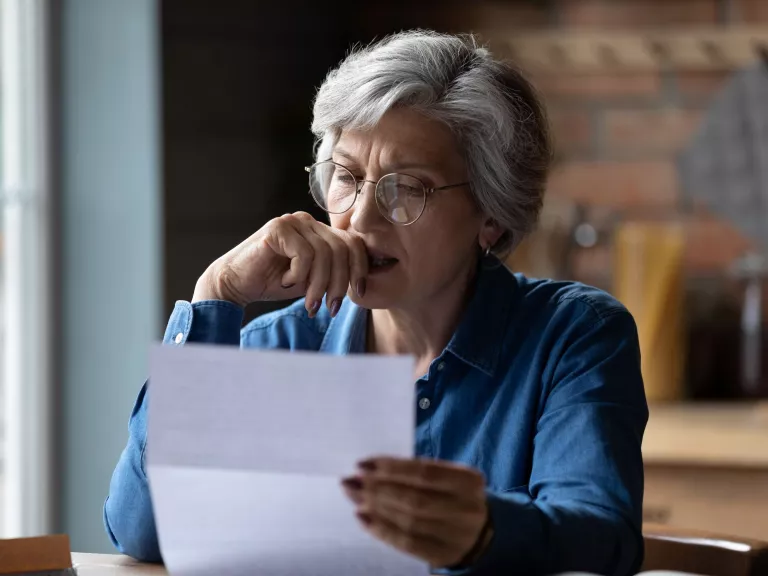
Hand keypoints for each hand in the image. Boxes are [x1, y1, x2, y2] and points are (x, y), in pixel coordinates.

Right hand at [192, 212, 367, 315]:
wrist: (235, 284)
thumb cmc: (274, 282)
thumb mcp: (313, 280)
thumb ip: (335, 274)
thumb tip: (364, 283)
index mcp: (320, 231)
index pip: (353, 243)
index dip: (360, 269)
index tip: (359, 294)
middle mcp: (308, 221)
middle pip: (342, 249)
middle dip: (339, 283)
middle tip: (329, 307)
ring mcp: (293, 222)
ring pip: (324, 254)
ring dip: (319, 284)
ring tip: (309, 303)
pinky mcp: (277, 228)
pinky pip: (304, 254)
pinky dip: (299, 275)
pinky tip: (285, 281)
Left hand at [342, 457, 491, 567]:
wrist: (480, 533)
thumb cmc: (453, 496)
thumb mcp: (447, 478)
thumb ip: (416, 472)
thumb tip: (369, 469)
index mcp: (468, 481)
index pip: (424, 471)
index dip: (390, 467)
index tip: (362, 464)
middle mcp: (466, 508)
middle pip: (414, 498)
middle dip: (377, 488)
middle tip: (351, 481)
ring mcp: (456, 535)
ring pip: (408, 521)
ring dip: (375, 508)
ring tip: (353, 497)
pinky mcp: (443, 554)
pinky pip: (407, 543)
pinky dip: (381, 529)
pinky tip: (363, 518)